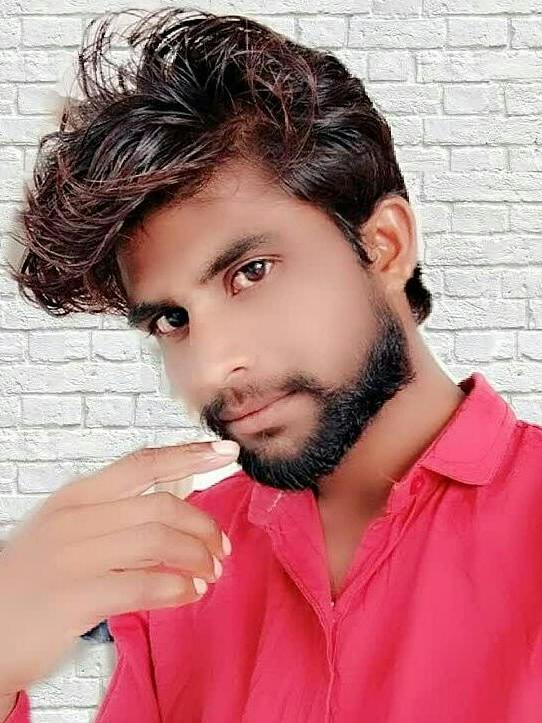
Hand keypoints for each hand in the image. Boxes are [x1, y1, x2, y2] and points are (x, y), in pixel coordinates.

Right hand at [0, 440, 239, 697]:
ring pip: (158, 541)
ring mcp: (72, 557)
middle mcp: (75, 519)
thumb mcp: (68, 531)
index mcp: (77, 497)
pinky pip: (143, 585)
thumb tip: (178, 502)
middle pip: (160, 505)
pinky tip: (190, 593)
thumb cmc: (33, 579)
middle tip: (222, 547)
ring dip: (197, 557)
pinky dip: (178, 588)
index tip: (226, 453)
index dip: (189, 454)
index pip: (142, 463)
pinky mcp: (74, 598)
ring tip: (212, 572)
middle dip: (203, 524)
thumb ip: (116, 514)